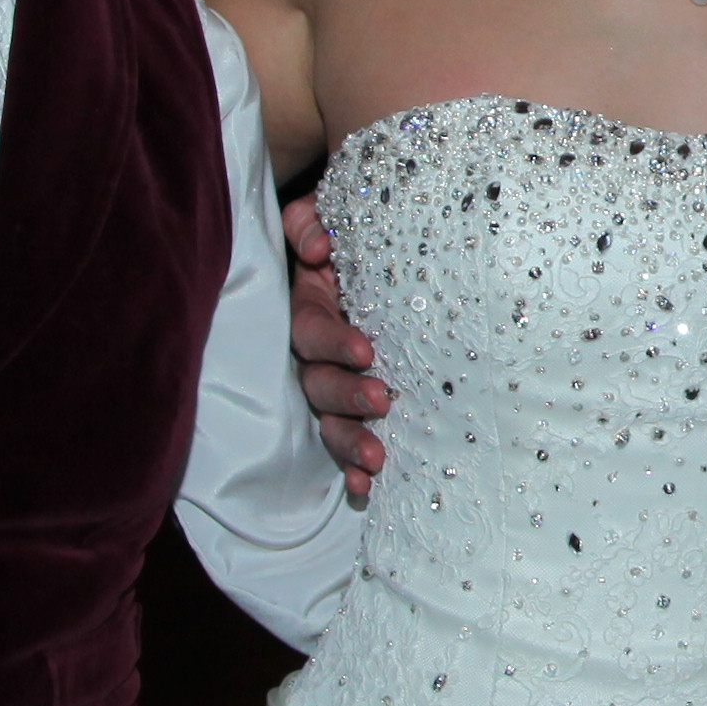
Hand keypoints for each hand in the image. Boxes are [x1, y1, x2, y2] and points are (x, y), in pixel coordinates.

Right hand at [285, 195, 389, 494]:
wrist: (396, 243)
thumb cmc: (365, 233)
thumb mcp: (333, 217)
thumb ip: (312, 221)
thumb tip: (316, 248)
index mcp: (312, 307)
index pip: (310, 330)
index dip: (332, 342)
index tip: (365, 351)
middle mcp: (319, 352)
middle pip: (318, 383)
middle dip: (346, 396)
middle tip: (382, 400)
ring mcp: (337, 383)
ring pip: (331, 419)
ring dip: (349, 440)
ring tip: (376, 459)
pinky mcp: (360, 409)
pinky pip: (349, 442)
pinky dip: (353, 468)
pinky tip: (367, 487)